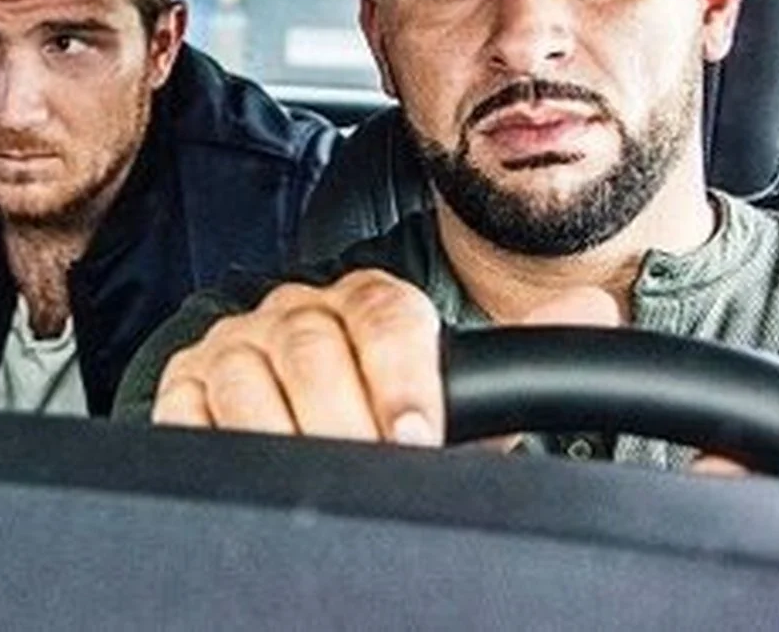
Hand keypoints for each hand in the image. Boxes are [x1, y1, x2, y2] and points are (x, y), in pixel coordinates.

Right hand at [150, 272, 621, 447]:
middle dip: (342, 417)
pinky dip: (211, 439)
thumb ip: (519, 351)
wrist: (303, 419)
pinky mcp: (183, 384)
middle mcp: (293, 312)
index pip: (382, 315)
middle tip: (368, 467)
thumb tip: (595, 302)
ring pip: (247, 377)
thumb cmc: (385, 407)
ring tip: (313, 476)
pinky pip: (186, 408)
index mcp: (363, 301)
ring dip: (280, 434)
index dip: (399, 375)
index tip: (414, 436)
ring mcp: (234, 346)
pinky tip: (246, 466)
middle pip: (310, 346)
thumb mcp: (453, 388)